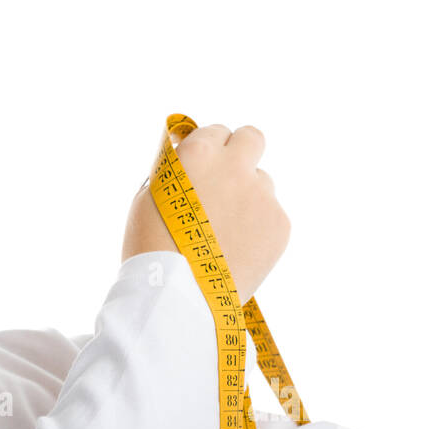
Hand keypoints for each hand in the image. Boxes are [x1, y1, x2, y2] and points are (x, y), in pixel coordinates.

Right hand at [121, 123, 289, 305]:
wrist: (179, 296)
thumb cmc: (152, 247)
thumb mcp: (149, 196)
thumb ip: (175, 170)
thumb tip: (187, 155)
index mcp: (197, 153)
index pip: (215, 131)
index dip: (208, 149)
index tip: (204, 166)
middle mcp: (234, 167)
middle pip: (252, 138)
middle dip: (241, 152)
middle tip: (228, 178)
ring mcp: (261, 195)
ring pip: (262, 182)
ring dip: (247, 197)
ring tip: (224, 233)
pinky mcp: (280, 224)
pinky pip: (271, 216)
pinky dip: (257, 229)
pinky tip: (236, 250)